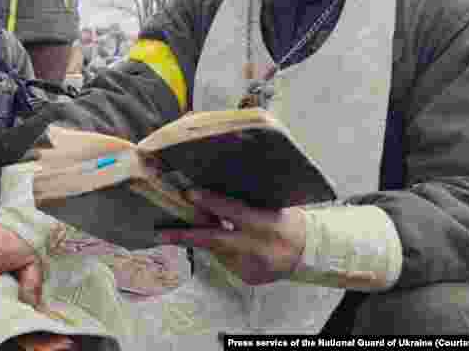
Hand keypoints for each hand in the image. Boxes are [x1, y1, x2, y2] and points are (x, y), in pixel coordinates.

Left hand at [156, 188, 305, 284]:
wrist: (307, 252)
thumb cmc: (285, 220)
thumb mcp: (271, 207)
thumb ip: (244, 203)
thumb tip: (208, 190)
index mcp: (265, 224)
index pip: (233, 211)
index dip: (211, 202)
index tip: (188, 193)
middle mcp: (257, 248)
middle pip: (215, 240)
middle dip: (185, 235)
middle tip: (160, 232)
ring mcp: (252, 267)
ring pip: (216, 251)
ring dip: (202, 240)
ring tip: (184, 230)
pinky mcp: (248, 278)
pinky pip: (225, 261)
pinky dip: (220, 251)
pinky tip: (223, 243)